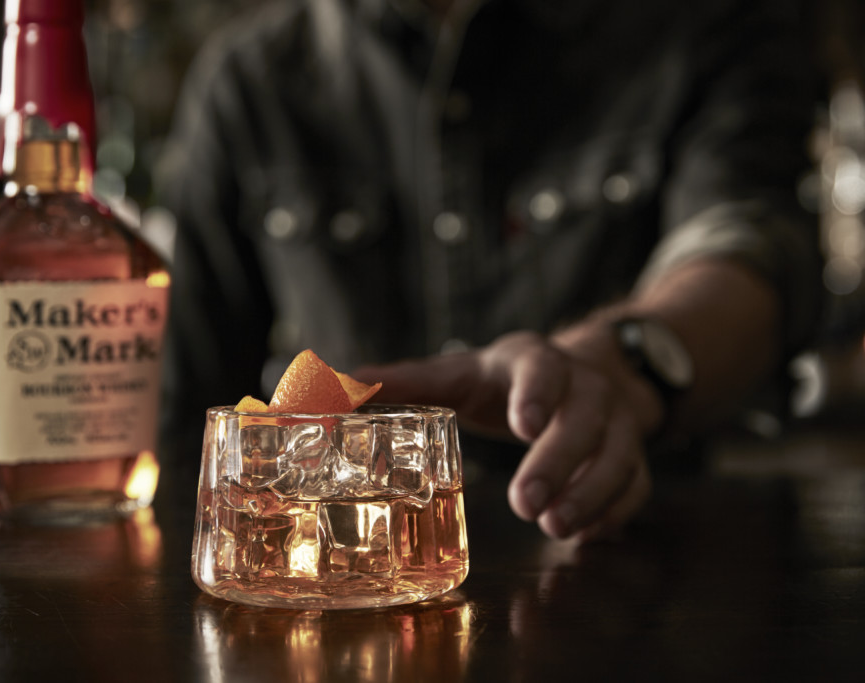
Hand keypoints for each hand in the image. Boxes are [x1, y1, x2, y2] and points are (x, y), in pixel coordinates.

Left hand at [355, 331, 657, 540]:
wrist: (581, 374)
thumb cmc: (506, 381)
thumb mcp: (461, 374)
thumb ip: (407, 382)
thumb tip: (341, 385)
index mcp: (534, 361)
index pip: (543, 369)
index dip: (537, 394)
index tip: (523, 425)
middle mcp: (584, 388)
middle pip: (584, 420)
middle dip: (558, 463)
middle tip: (525, 505)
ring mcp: (615, 423)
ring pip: (619, 455)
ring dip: (590, 493)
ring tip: (555, 528)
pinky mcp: (631, 456)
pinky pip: (636, 485)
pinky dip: (615, 511)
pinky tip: (586, 534)